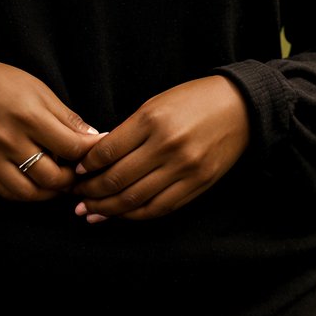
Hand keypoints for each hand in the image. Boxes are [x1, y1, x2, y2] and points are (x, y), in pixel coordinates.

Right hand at [0, 46, 102, 201]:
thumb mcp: (37, 88)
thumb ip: (65, 116)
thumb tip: (92, 137)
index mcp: (29, 115)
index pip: (72, 147)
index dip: (92, 152)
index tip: (101, 149)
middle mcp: (11, 140)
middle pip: (55, 177)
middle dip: (74, 177)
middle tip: (82, 169)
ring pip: (33, 192)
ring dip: (53, 191)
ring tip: (62, 179)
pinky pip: (9, 193)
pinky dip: (29, 194)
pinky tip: (38, 184)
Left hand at [72, 76, 249, 221]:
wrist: (241, 108)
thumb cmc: (194, 100)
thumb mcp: (157, 103)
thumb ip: (129, 130)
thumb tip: (97, 157)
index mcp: (152, 120)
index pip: (107, 151)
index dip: (86, 166)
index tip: (76, 172)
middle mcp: (167, 146)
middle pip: (118, 179)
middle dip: (91, 192)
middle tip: (75, 197)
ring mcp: (184, 169)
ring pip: (136, 199)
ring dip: (108, 208)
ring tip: (90, 212)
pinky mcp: (197, 185)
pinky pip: (160, 208)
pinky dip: (136, 214)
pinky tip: (121, 214)